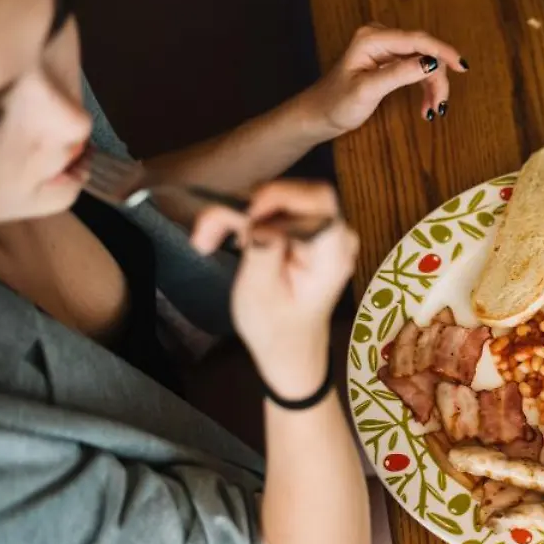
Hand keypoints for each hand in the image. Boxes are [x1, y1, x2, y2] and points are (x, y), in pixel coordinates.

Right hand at [190, 181, 359, 397]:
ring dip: (238, 212)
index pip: (319, 202)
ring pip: (279, 198)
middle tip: (206, 231)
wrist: (290, 349)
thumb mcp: (259, 294)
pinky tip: (225, 238)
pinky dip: (247, 218)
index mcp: (333, 255)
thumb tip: (257, 215)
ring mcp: (325, 232)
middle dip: (246, 205)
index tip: (243, 213)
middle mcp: (337, 237)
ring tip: (207, 239)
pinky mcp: (309, 231)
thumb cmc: (275, 330)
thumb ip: (262, 249)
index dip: (280, 195)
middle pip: (294, 194)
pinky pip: (277, 209)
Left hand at [301, 24, 466, 135]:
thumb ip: (399, 74)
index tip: (462, 67)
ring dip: (433, 86)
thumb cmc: (336, 103)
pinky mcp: (389, 60)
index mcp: (372, 38)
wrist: (319, 114)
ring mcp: (385, 49)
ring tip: (433, 111)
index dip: (442, 52)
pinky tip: (426, 106)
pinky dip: (425, 87)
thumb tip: (431, 63)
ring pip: (424, 62)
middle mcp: (381, 38)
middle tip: (440, 106)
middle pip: (424, 52)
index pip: (417, 40)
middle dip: (437, 78)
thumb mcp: (368, 90)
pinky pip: (416, 69)